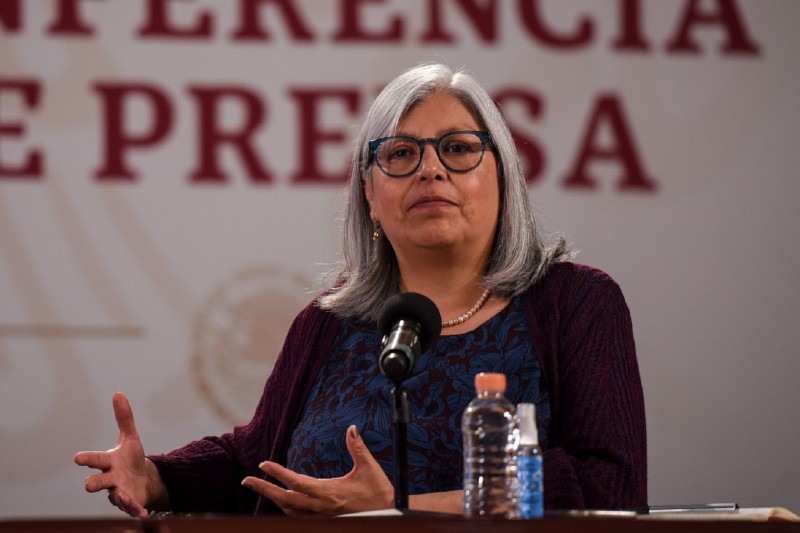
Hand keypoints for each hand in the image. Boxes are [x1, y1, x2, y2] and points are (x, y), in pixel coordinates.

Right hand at [74, 391, 158, 517]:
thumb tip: (118, 392)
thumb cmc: (131, 458)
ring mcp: (119, 492)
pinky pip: (131, 508)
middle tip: (88, 484)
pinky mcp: (130, 503)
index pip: (95, 459)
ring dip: (118, 497)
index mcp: (108, 462)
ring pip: (114, 496)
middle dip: (92, 483)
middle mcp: (110, 478)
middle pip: (97, 482)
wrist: (144, 479)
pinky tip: (142, 513)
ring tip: (122, 495)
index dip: (86, 458)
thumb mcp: (131, 437)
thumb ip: (124, 418)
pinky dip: (136, 510)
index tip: (77, 458)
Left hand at [242, 425, 393, 515]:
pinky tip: (282, 500)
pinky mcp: (325, 520)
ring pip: (289, 511)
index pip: (297, 482)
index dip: (278, 473)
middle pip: (285, 500)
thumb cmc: (378, 491)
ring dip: (273, 499)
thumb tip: (351, 428)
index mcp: (329, 492)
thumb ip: (357, 447)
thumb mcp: (369, 467)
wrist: (388, 513)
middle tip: (247, 480)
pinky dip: (286, 508)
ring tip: (260, 487)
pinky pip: (298, 516)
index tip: (263, 464)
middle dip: (264, 490)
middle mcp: (321, 507)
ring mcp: (321, 516)